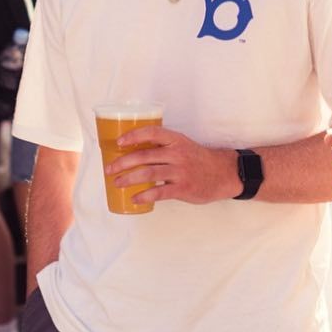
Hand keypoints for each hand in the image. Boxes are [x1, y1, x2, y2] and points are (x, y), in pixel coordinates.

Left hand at [105, 127, 237, 204]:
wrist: (222, 173)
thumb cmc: (197, 159)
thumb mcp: (183, 146)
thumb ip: (163, 147)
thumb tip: (134, 152)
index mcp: (176, 140)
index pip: (152, 133)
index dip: (133, 136)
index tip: (119, 142)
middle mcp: (177, 153)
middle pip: (144, 155)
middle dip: (123, 162)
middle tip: (109, 168)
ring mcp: (180, 171)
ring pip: (148, 173)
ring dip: (129, 178)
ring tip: (116, 182)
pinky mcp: (183, 188)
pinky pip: (159, 192)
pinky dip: (145, 195)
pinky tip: (135, 198)